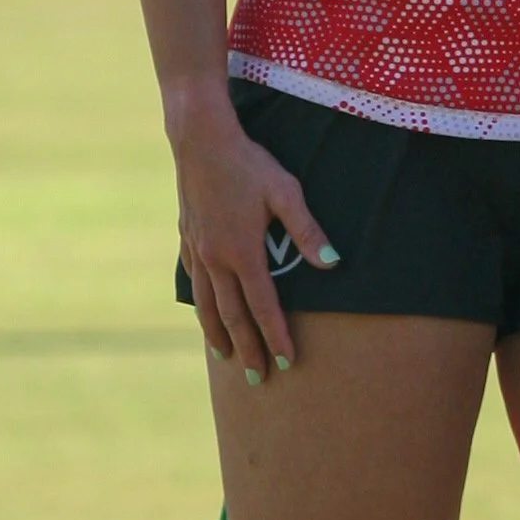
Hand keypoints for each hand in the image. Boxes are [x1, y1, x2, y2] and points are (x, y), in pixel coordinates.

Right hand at [170, 97, 336, 383]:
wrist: (200, 141)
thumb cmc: (249, 164)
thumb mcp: (286, 191)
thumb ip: (307, 229)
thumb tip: (332, 261)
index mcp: (242, 252)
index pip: (263, 306)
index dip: (276, 335)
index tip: (286, 362)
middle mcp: (216, 259)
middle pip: (233, 315)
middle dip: (248, 348)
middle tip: (257, 378)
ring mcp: (198, 251)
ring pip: (208, 304)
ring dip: (219, 334)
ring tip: (227, 358)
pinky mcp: (187, 239)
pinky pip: (194, 282)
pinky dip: (202, 305)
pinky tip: (205, 313)